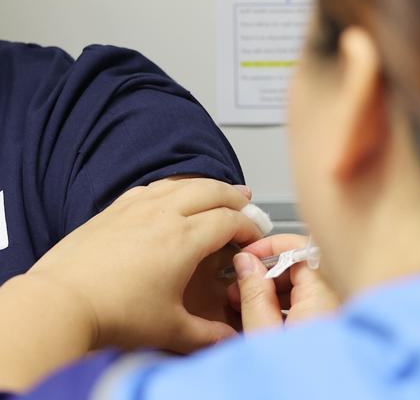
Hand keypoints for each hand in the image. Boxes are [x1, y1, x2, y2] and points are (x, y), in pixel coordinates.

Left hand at [27, 178, 261, 352]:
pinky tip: (173, 196)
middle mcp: (164, 215)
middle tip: (248, 206)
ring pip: (183, 183)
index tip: (255, 237)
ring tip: (218, 192)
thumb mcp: (170, 329)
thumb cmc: (112, 314)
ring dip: (207, 186)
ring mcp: (138, 207)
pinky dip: (173, 187)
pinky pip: (152, 187)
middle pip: (213, 190)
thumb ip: (207, 334)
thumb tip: (229, 339)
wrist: (61, 303)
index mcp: (184, 240)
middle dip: (235, 197)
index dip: (249, 227)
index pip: (230, 220)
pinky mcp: (115, 209)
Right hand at [227, 235, 339, 331]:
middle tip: (241, 286)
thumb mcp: (262, 336)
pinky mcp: (336, 332)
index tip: (248, 256)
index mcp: (324, 297)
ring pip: (307, 287)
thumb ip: (254, 295)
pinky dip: (289, 307)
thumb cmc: (295, 387)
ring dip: (277, 290)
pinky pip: (313, 307)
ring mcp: (339, 317)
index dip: (270, 247)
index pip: (301, 249)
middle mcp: (338, 303)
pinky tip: (267, 321)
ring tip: (247, 306)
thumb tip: (246, 263)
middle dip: (269, 272)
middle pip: (303, 267)